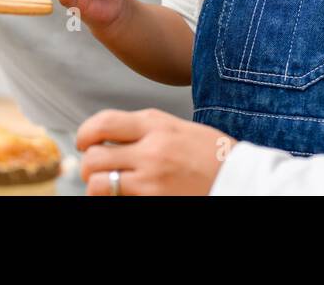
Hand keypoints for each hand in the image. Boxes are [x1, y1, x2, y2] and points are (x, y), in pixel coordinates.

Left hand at [76, 108, 235, 194]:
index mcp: (157, 123)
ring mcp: (151, 176)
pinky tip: (125, 195)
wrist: (238, 178)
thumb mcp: (178, 128)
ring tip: (109, 186)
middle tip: (98, 169)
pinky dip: (114, 198)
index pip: (103, 123)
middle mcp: (151, 147)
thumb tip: (110, 137)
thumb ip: (145, 129)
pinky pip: (115, 199)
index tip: (85, 142)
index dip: (85, 134)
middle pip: (94, 155)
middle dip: (89, 165)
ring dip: (97, 186)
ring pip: (97, 182)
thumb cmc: (211, 155)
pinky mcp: (152, 199)